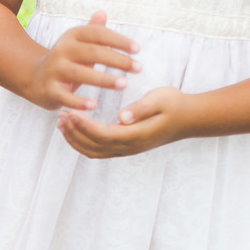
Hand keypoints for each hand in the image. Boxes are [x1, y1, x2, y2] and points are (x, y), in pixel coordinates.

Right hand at [33, 10, 139, 111]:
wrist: (34, 77)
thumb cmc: (66, 60)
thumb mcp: (77, 43)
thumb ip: (92, 30)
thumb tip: (103, 12)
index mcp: (72, 36)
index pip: (98, 34)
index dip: (118, 40)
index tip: (137, 49)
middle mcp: (62, 50)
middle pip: (93, 52)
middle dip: (117, 60)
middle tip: (138, 68)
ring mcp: (54, 70)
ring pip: (81, 74)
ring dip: (104, 79)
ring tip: (124, 84)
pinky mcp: (49, 90)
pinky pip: (66, 96)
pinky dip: (80, 102)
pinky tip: (95, 105)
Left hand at [57, 86, 188, 157]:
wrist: (189, 118)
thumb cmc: (175, 104)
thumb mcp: (162, 98)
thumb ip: (141, 107)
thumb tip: (122, 117)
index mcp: (136, 135)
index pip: (102, 134)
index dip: (84, 125)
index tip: (71, 111)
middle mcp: (128, 147)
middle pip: (93, 146)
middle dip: (74, 132)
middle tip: (60, 114)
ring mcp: (126, 150)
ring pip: (93, 151)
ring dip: (74, 139)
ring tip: (61, 122)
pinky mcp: (124, 148)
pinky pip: (98, 151)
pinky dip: (82, 142)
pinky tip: (74, 130)